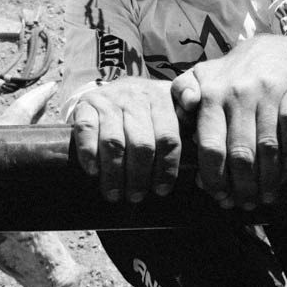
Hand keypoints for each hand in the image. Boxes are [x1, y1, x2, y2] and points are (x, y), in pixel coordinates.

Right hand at [70, 78, 182, 203]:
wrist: (108, 89)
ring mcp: (110, 99)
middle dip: (139, 176)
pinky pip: (87, 130)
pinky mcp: (86, 104)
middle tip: (135, 196)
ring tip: (115, 193)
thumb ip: (184, 131)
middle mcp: (137, 96)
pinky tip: (93, 171)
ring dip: (114, 173)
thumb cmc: (143, 113)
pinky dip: (89, 154)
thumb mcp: (167, 112)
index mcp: (162, 100)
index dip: (166, 169)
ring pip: (114, 141)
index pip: (169, 138)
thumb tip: (200, 160)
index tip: (161, 190)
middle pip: (142, 144)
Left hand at [170, 35, 286, 209]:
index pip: (211, 145)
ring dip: (268, 177)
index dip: (215, 176)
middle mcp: (238, 92)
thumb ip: (183, 92)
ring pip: (267, 147)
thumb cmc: (231, 72)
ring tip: (265, 195)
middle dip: (242, 185)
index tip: (218, 195)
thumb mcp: (202, 76)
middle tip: (244, 202)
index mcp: (212, 94)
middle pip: (241, 152)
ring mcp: (268, 91)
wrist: (273, 47)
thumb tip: (184, 107)